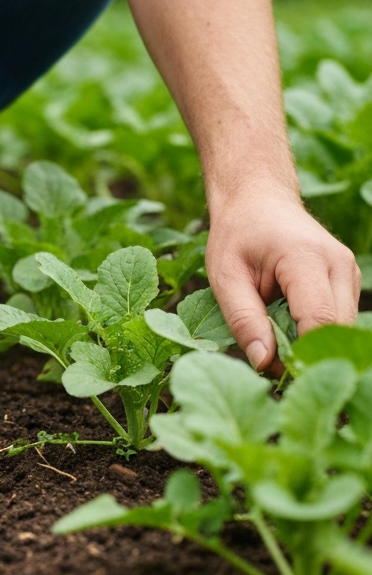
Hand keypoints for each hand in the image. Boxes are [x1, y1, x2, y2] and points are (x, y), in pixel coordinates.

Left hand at [206, 193, 359, 370]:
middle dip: (306, 355)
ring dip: (311, 345)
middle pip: (337, 328)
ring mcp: (348, 271)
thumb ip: (243, 320)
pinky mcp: (347, 280)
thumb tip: (263, 363)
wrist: (257, 199)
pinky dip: (314, 332)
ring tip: (274, 348)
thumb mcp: (225, 277)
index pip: (319, 319)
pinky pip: (339, 318)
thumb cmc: (236, 236)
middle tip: (270, 370)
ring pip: (342, 327)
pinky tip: (287, 332)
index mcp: (305, 259)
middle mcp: (338, 264)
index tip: (274, 374)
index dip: (300, 354)